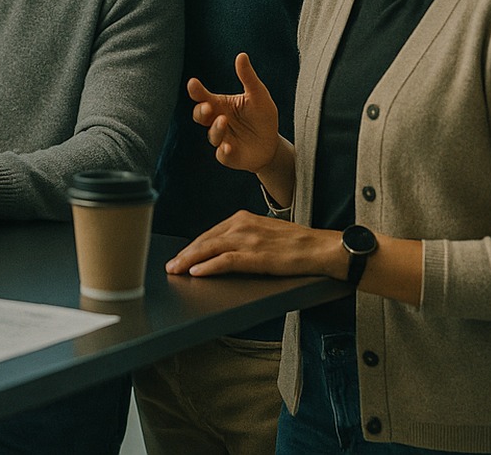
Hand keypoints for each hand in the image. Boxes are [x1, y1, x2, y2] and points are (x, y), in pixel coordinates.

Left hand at [165, 210, 344, 279]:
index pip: (210, 233)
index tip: (181, 255)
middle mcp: (242, 224)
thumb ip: (245, 237)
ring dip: (189, 260)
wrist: (320, 248)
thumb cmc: (296, 243)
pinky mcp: (255, 255)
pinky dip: (208, 266)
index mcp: (243, 218)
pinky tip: (196, 272)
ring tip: (175, 270)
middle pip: (205, 240)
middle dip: (185, 254)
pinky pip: (225, 261)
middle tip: (170, 265)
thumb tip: (224, 251)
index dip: (193, 246)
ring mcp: (248, 239)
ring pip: (209, 248)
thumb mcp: (264, 233)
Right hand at [189, 52, 279, 174]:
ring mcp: (221, 139)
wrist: (272, 145)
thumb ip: (248, 77)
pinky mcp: (228, 155)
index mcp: (220, 105)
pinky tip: (228, 146)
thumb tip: (241, 55)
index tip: (193, 83)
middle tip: (208, 107)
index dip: (196, 91)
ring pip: (212, 135)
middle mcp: (217, 121)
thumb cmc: (262, 116)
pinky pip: (221, 154)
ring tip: (224, 121)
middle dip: (200, 111)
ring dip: (216, 128)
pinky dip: (223, 151)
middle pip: (199, 116)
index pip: (203, 97)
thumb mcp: (259, 95)